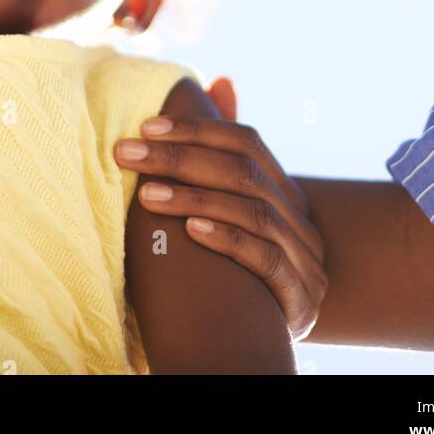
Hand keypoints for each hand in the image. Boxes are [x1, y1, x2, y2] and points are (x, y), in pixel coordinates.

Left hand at [115, 84, 326, 339]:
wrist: (250, 354)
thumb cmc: (230, 274)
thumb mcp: (226, 212)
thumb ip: (220, 156)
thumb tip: (221, 79)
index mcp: (286, 194)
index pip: (248, 143)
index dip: (198, 130)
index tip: (145, 127)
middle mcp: (302, 222)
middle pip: (244, 172)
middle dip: (180, 157)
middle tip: (126, 152)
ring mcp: (307, 262)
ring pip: (254, 212)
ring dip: (193, 197)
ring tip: (145, 195)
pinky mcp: (302, 300)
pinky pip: (264, 260)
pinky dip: (226, 239)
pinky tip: (190, 231)